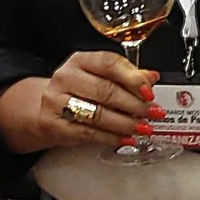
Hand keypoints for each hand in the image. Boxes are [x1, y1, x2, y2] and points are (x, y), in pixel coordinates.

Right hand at [0, 50, 160, 154]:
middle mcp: (66, 77)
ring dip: (125, 123)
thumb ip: (127, 76)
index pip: (109, 63)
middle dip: (134, 105)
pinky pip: (87, 133)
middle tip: (153, 113)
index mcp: (80, 60)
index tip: (150, 91)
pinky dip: (110, 138)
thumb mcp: (101, 77)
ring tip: (143, 128)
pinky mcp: (53, 124)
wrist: (46, 108)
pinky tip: (125, 139)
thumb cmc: (79, 91)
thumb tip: (151, 77)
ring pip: (97, 114)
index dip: (133, 78)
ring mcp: (56, 101)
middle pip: (106, 90)